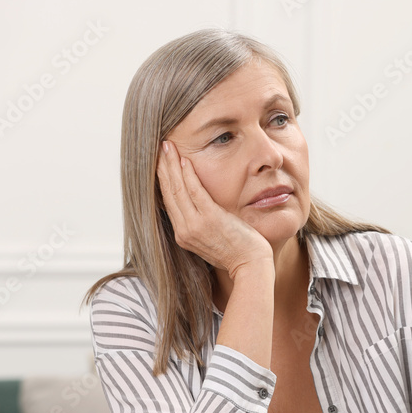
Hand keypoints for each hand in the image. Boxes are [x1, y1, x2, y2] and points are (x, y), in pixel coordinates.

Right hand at [157, 141, 272, 277]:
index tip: (161, 162)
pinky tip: (185, 160)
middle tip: (161, 147)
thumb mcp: (213, 238)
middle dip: (163, 167)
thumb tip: (200, 207)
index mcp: (184, 235)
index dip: (163, 179)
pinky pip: (195, 192)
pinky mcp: (210, 219)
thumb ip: (202, 223)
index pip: (168, 202)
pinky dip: (188, 175)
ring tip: (168, 147)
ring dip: (171, 165)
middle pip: (168, 192)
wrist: (251, 265)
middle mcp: (184, 230)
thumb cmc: (237, 252)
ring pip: (177, 189)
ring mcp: (195, 226)